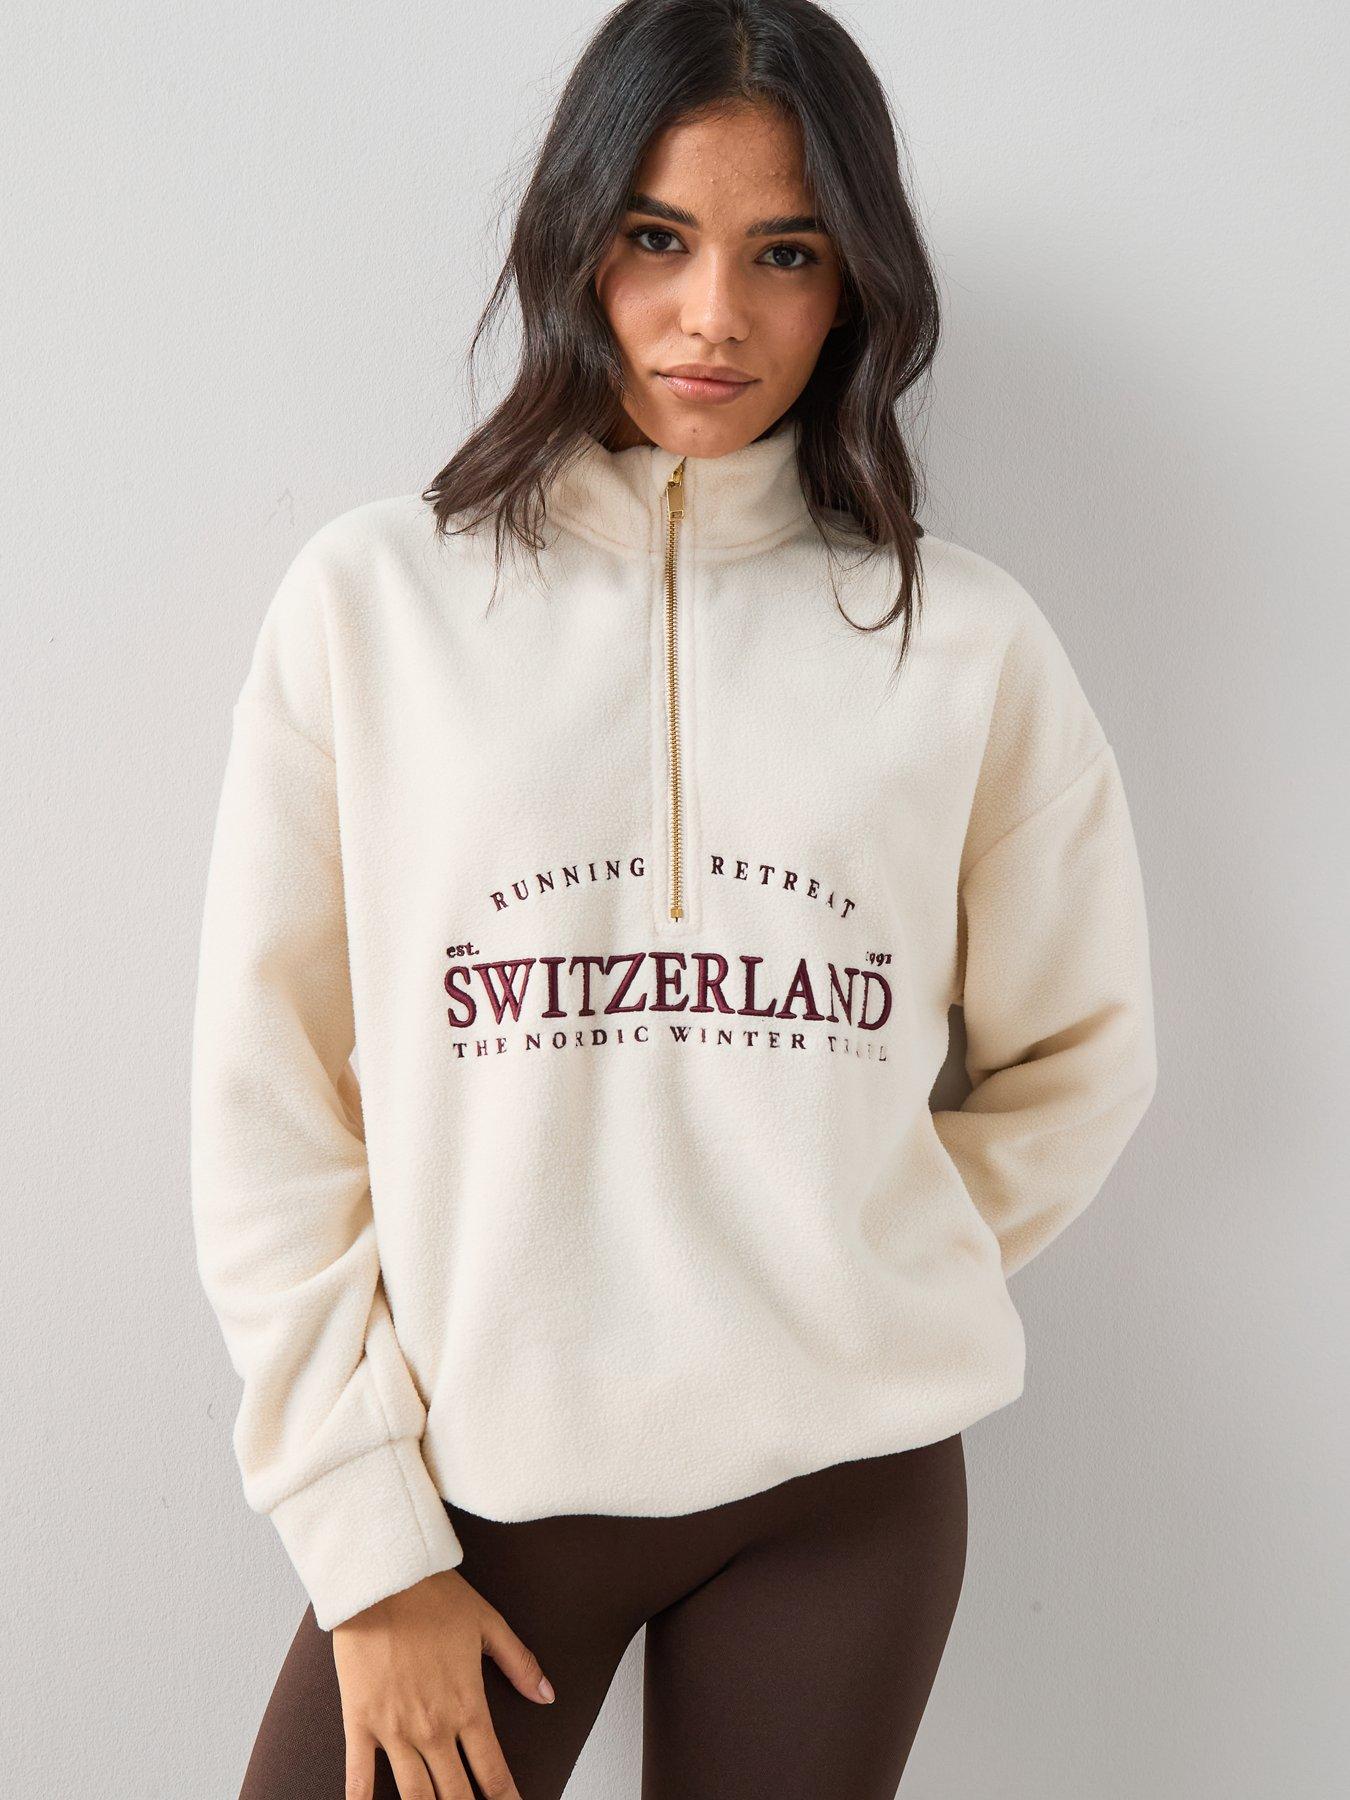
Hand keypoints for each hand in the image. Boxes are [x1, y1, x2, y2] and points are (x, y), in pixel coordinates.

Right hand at [332, 1566, 555, 1798]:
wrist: (383, 1577)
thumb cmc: (434, 1596)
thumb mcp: (488, 1623)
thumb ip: (520, 1664)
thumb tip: (548, 1695)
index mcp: (468, 1706)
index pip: (493, 1773)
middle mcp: (433, 1727)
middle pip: (455, 1795)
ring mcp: (394, 1729)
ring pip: (414, 1796)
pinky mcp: (359, 1722)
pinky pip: (359, 1777)